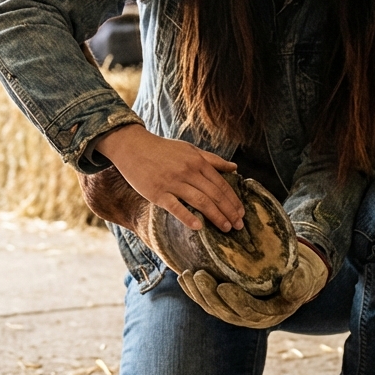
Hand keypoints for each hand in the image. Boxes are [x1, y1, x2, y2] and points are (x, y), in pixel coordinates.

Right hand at [94, 124, 244, 232]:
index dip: (233, 200)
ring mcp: (173, 182)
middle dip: (229, 212)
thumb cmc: (163, 149)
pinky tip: (198, 228)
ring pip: (200, 201)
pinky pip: (175, 207)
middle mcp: (188, 171)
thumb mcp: (190, 149)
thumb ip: (212, 159)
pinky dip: (188, 217)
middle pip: (214, 194)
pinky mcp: (157, 193)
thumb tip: (235, 167)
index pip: (221, 184)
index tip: (241, 213)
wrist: (133, 146)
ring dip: (216, 216)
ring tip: (226, 228)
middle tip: (239, 226)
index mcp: (197, 162)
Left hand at [178, 241, 328, 328]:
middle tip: (199, 275)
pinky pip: (206, 301)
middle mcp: (248, 318)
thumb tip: (291, 283)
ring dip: (197, 294)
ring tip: (187, 275)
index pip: (249, 311)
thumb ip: (299, 283)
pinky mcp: (225, 305)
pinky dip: (194, 292)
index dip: (236, 301)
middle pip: (225, 311)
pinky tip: (183, 278)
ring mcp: (234, 313)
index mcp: (268, 314)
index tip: (223, 286)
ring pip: (212, 308)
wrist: (290, 281)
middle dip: (209, 295)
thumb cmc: (298, 278)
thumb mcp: (303, 279)